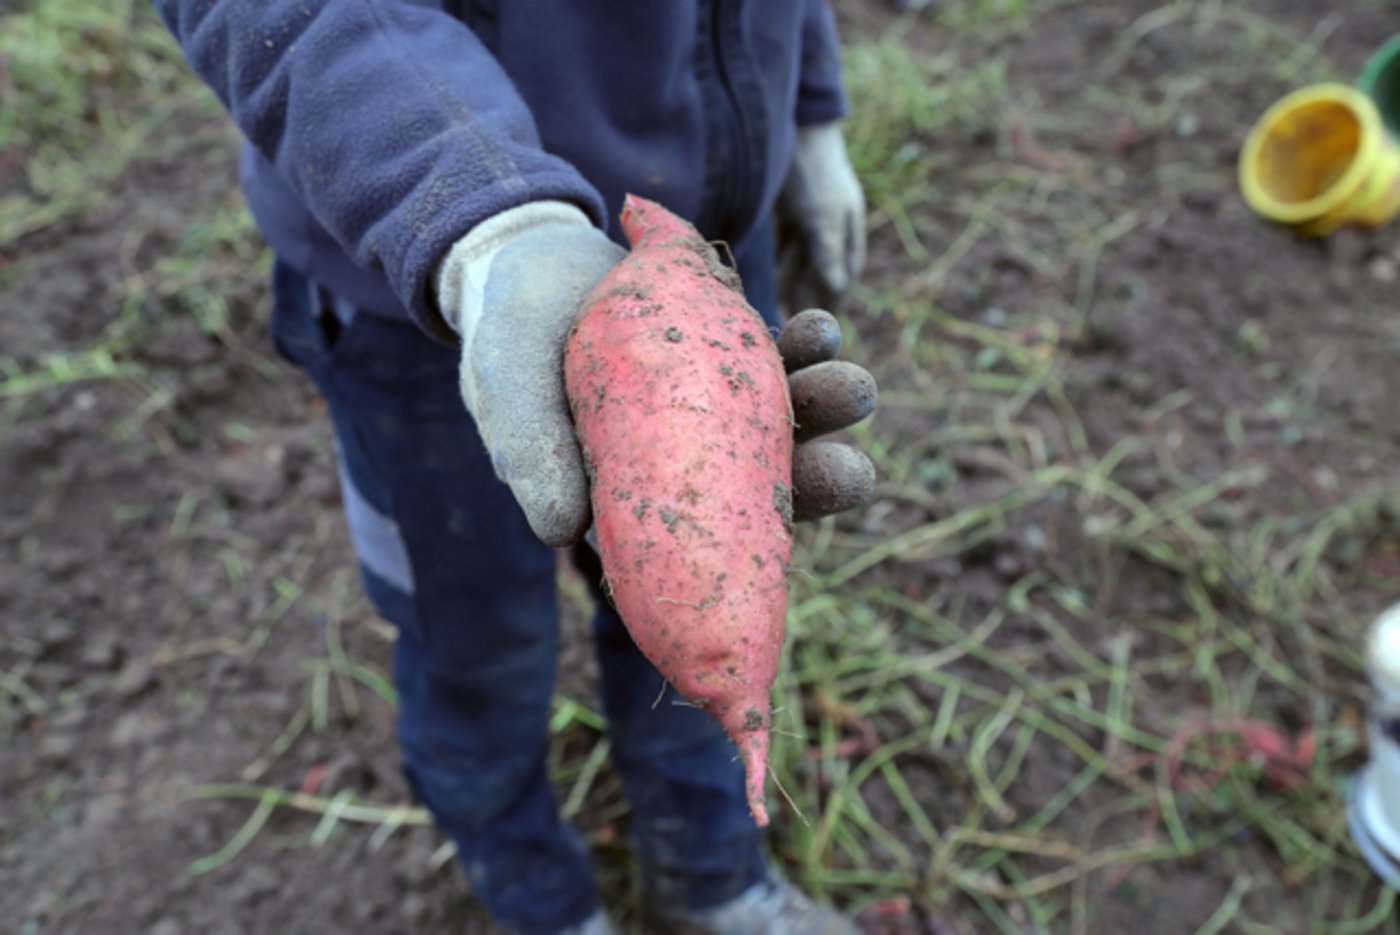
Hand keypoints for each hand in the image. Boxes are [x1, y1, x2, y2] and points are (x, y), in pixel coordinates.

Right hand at [437, 203, 876, 548]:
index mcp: (642, 493)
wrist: (527, 254)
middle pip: (772, 486)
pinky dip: (810, 345)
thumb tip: (563, 533)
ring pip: (795, 417)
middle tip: (847, 471)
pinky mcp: (738, 345)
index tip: (788, 548)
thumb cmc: (511, 336)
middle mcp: (693, 454)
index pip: (705, 539)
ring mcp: (721, 399)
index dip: (751, 552)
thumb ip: (531, 454)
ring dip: (829, 407)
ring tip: (848, 388)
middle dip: (821, 482)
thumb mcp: (510, 393)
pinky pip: (788, 352)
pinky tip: (820, 330)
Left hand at [777, 121, 867, 311]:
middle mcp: (833, 226)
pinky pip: (790, 244)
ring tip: (782, 307)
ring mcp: (812, 216)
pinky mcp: (792, 208)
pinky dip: (784, 261)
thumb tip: (836, 291)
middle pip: (823, 270)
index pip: (843, 274)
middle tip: (797, 326)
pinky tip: (775, 274)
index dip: (833, 300)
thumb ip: (826, 254)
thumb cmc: (812, 172)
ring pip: (805, 259)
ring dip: (795, 282)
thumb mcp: (819, 217)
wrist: (797, 124)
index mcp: (847, 230)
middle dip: (811, 296)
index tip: (822, 327)